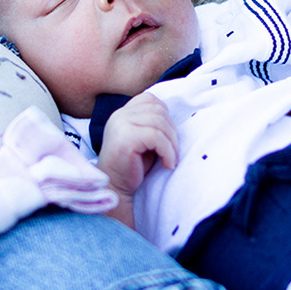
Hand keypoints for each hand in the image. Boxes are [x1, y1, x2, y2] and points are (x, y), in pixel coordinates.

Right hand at [97, 94, 177, 226]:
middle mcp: (119, 115)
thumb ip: (153, 125)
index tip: (167, 138)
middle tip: (173, 152)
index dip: (165, 116)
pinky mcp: (126, 138)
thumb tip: (176, 119)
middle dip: (172, 131)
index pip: (150, 100)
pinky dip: (168, 151)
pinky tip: (167, 164)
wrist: (115, 189)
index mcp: (122, 113)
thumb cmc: (132, 168)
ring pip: (159, 123)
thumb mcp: (144, 141)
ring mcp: (120, 125)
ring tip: (171, 160)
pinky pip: (156, 137)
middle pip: (158, 110)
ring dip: (172, 143)